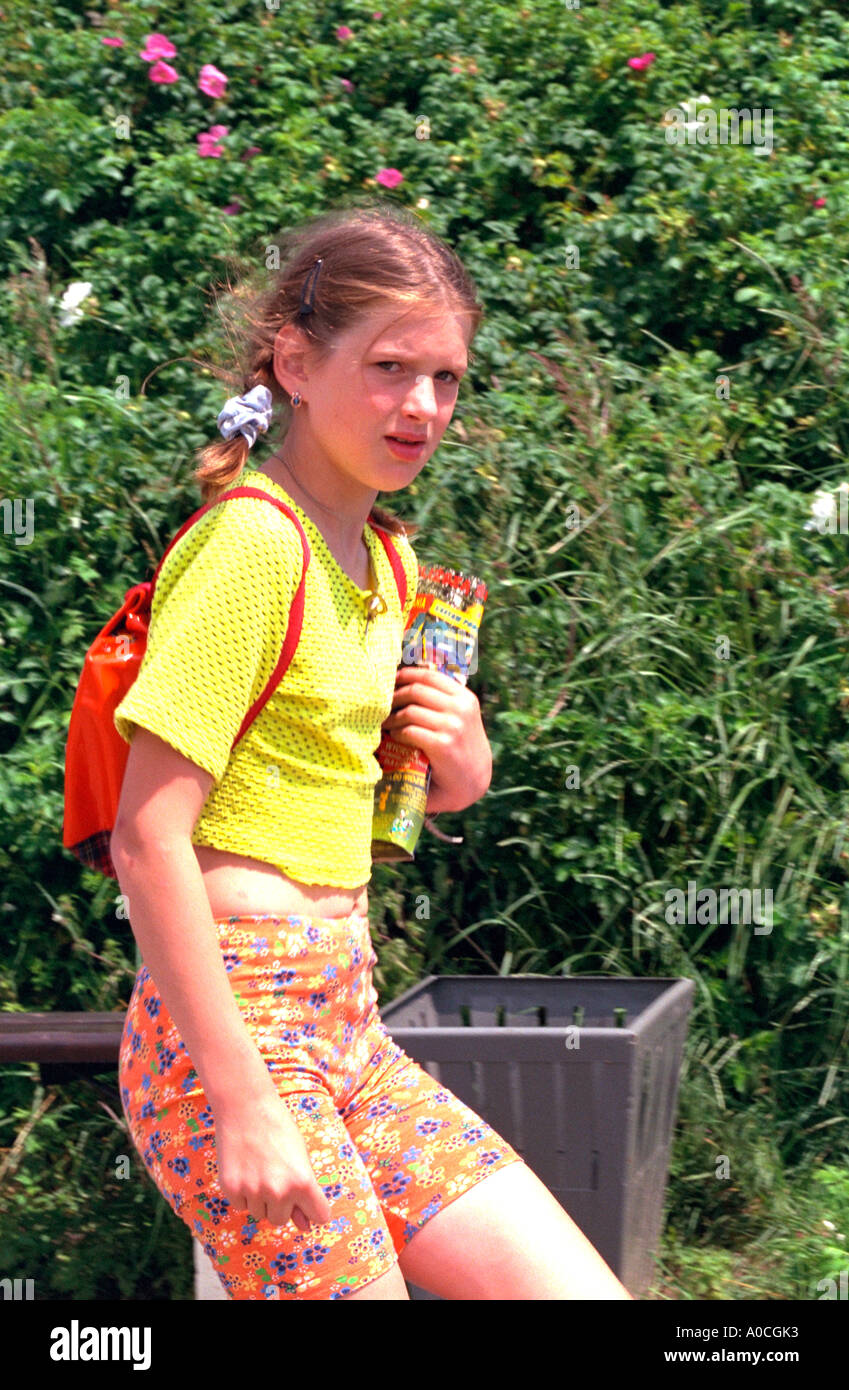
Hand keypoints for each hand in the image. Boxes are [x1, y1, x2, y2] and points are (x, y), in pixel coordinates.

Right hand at [214, 1090, 332, 1231]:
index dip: (313, 1210)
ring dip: (260, 1198)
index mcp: (304, 1182)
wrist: (246, 1106)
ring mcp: (254, 1192)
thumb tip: (305, 1228)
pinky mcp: (231, 1189)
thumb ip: (304, 1193)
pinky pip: (241, 1205)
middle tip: (274, 1173)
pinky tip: (244, 1167)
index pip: (320, 1217)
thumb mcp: (300, 1158)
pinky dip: (242, 1192)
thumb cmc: (279, 1129)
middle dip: (279, 1204)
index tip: (307, 1202)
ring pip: (260, 1213)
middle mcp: (279, 1192)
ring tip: (258, 1167)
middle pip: (281, 1220)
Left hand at [380, 665, 491, 811]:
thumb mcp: (460, 718)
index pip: (429, 675)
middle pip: (415, 690)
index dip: (405, 675)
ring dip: (392, 718)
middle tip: (383, 705)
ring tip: (386, 723)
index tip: (391, 680)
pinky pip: (409, 731)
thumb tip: (406, 681)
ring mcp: (453, 727)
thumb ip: (442, 700)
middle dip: (394, 697)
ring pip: (410, 711)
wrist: (473, 781)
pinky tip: (394, 737)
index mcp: (465, 698)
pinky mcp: (442, 745)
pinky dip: (397, 733)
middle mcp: (461, 709)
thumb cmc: (460, 747)